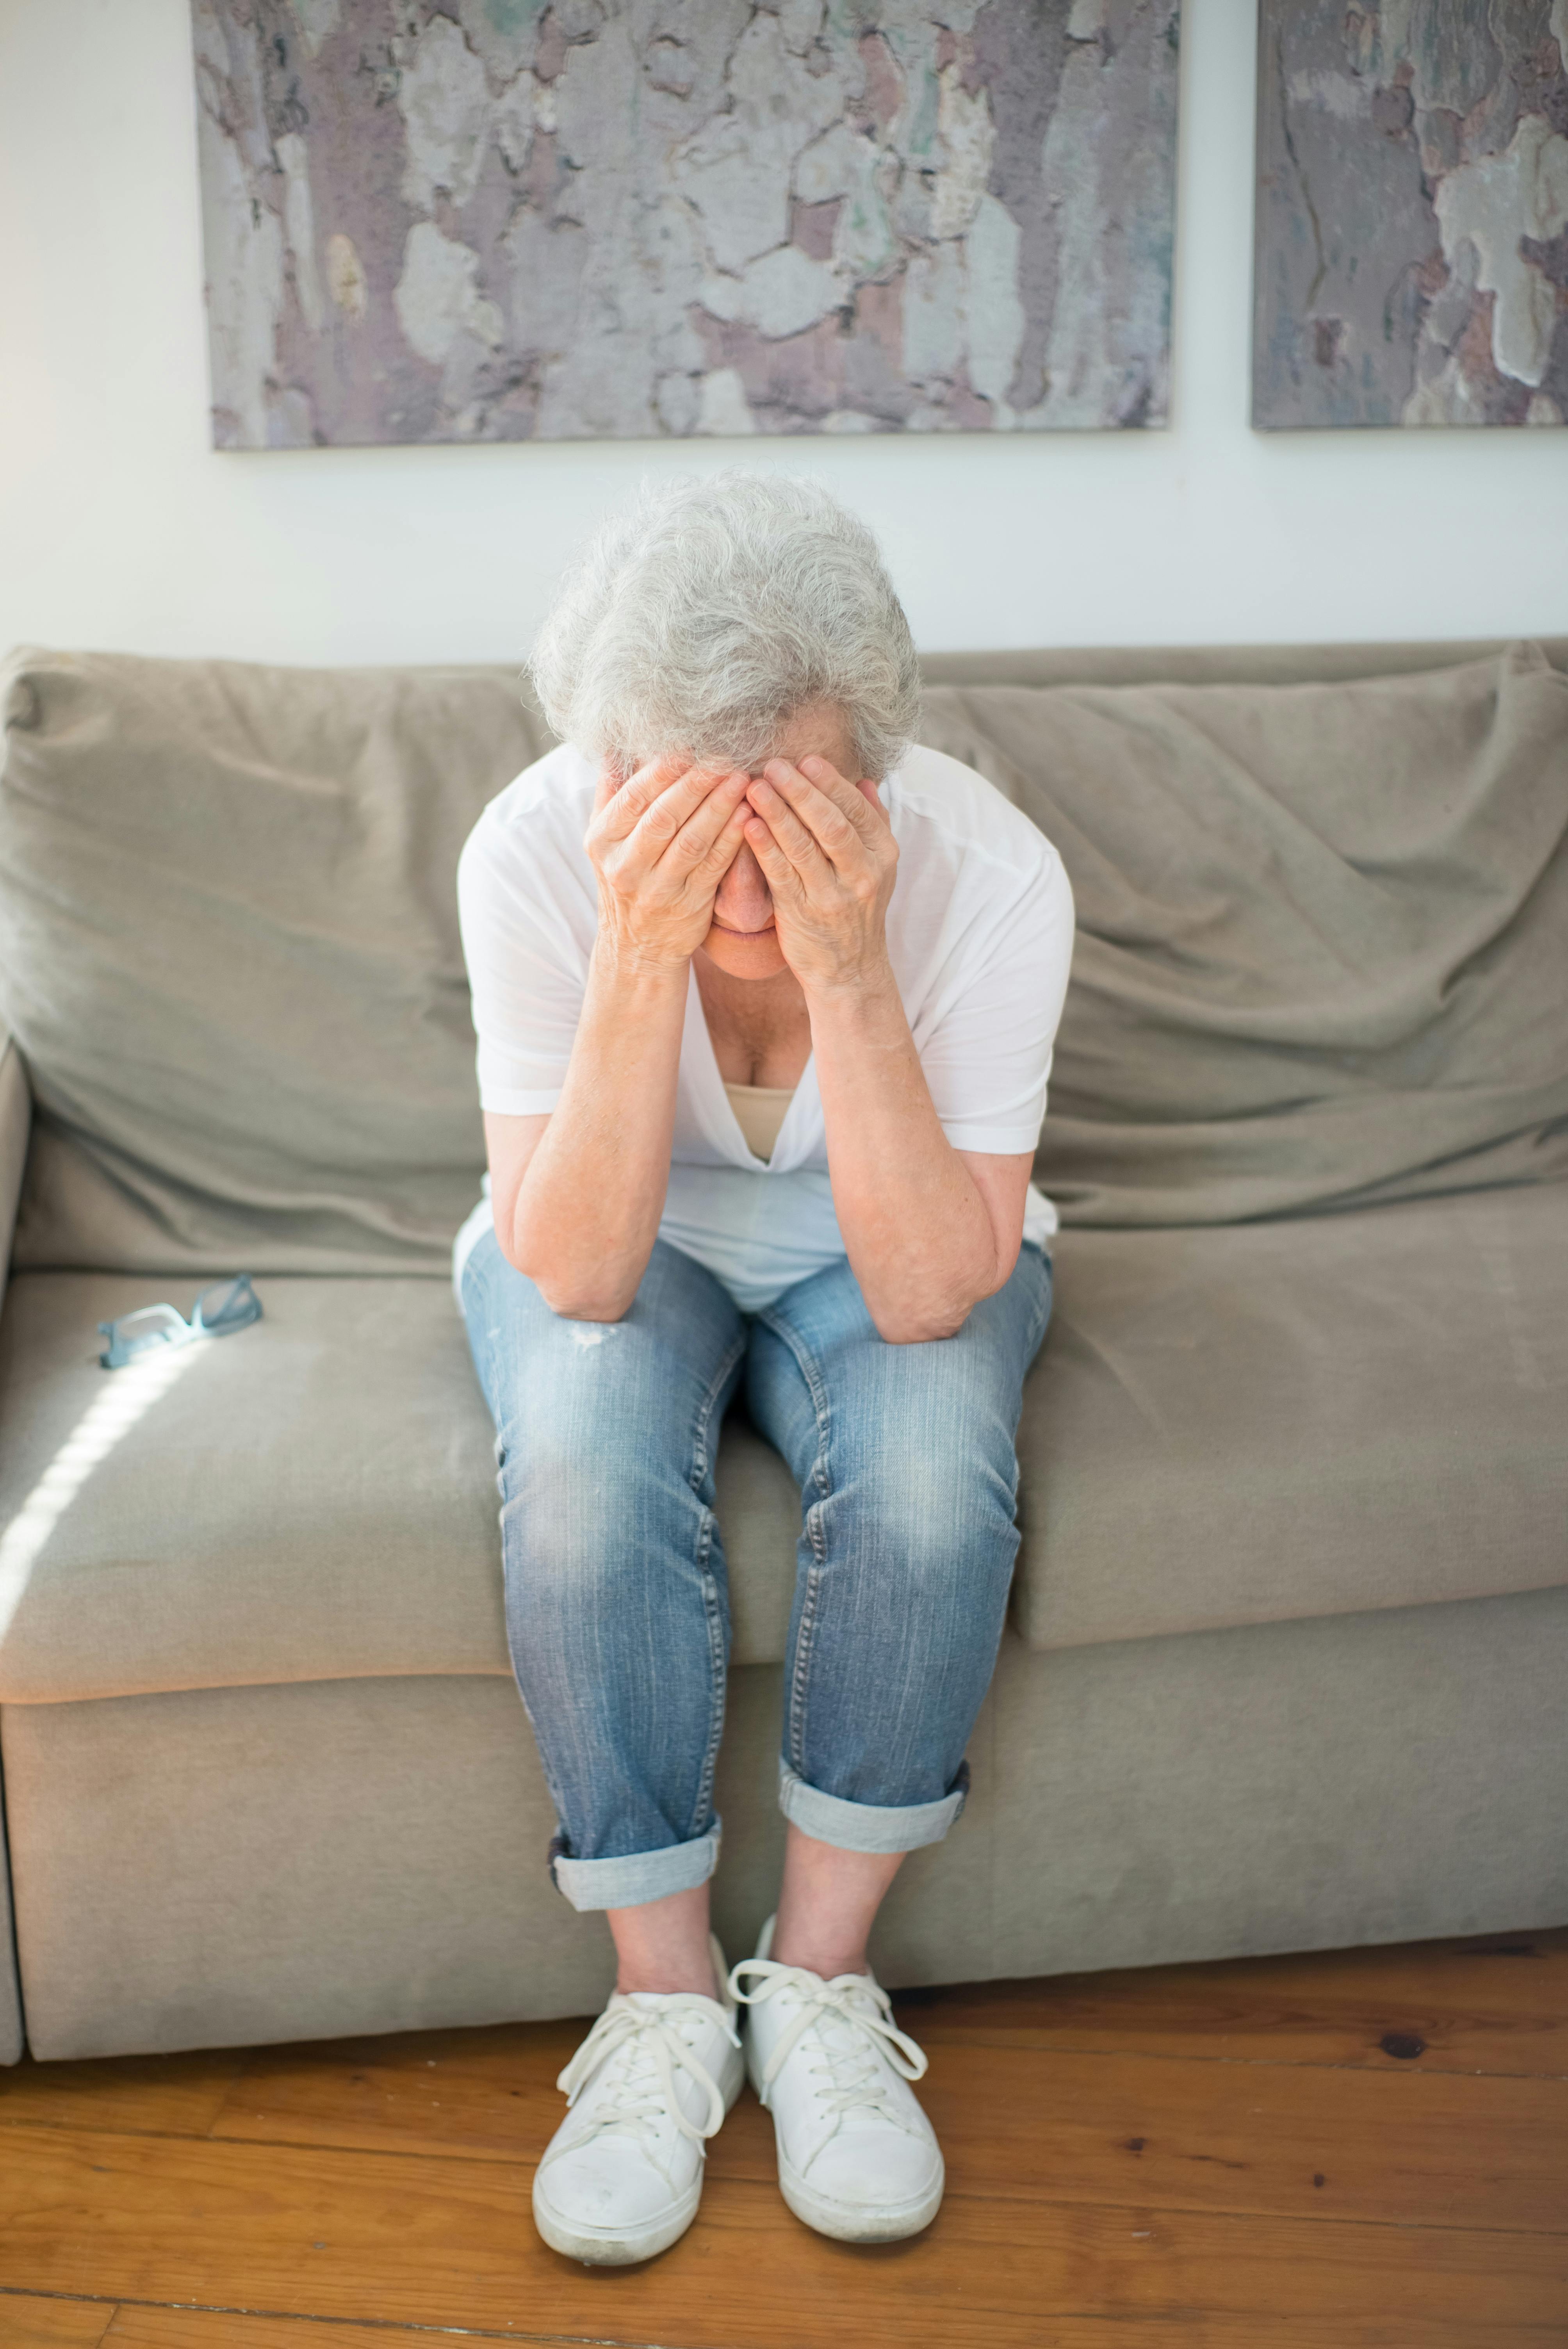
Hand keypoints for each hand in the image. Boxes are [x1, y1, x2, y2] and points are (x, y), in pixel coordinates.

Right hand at [585, 755, 752, 971]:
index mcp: (602, 841)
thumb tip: (615, 744)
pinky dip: (732, 840)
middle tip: (724, 757)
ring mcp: (658, 889)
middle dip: (696, 784)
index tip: (689, 746)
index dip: (662, 771)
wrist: (637, 946)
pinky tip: (749, 816)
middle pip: (664, 817)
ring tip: (742, 779)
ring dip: (719, 808)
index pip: (633, 797)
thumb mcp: (606, 839)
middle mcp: (625, 866)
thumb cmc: (626, 876)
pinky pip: (714, 866)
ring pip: (692, 841)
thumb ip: (612, 793)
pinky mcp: (689, 906)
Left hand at [742, 755, 897, 993]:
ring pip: (804, 847)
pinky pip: (781, 875)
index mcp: (882, 856)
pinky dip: (764, 848)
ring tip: (754, 786)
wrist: (850, 971)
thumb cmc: (858, 910)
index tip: (807, 760)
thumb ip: (873, 824)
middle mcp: (862, 875)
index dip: (831, 784)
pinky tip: (748, 825)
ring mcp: (832, 897)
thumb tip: (865, 781)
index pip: (857, 811)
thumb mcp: (878, 868)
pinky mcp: (802, 915)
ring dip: (778, 813)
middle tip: (775, 764)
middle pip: (832, 825)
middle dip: (802, 792)